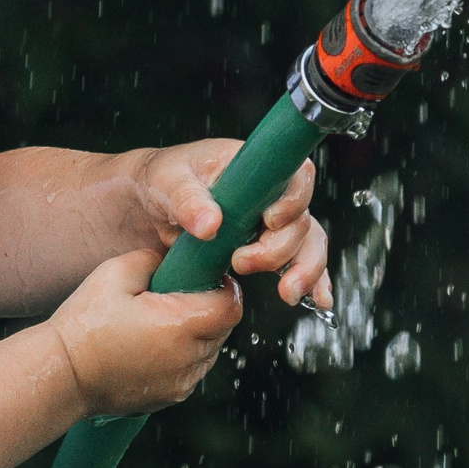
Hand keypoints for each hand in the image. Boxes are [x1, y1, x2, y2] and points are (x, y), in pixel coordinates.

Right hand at [47, 249, 241, 417]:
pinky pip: (192, 370)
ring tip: (166, 318)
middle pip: (223, 328)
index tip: (209, 276)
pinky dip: (184, 355)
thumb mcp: (116, 273)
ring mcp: (181, 383)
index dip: (225, 287)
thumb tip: (170, 259)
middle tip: (184, 292)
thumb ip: (153, 258)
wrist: (61, 374)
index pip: (230, 305)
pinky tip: (155, 342)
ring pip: (210, 351)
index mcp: (182, 325)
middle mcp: (189, 359)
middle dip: (212, 307)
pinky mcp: (169, 397)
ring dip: (199, 333)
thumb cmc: (86, 322)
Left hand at [134, 140, 333, 311]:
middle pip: (300, 219)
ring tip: (286, 294)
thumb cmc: (162, 180)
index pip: (293, 177)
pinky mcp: (265, 246)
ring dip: (303, 270)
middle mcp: (270, 193)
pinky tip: (318, 300)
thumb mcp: (167, 182)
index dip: (292, 201)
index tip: (270, 221)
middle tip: (241, 262)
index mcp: (253, 167)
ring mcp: (270, 221)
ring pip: (306, 244)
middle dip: (280, 248)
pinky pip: (299, 262)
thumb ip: (187, 200)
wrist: (149, 204)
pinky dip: (312, 281)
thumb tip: (210, 224)